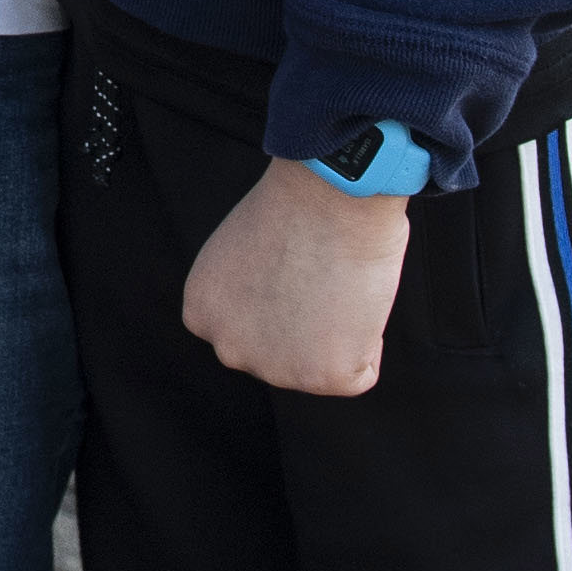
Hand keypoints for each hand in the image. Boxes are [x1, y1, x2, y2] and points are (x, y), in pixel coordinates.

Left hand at [180, 161, 412, 396]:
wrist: (331, 193)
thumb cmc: (297, 205)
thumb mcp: (238, 253)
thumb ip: (245, 290)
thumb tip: (274, 310)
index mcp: (201, 312)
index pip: (250, 329)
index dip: (283, 298)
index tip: (293, 268)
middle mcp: (228, 348)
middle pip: (283, 354)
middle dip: (306, 324)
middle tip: (318, 277)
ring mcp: (274, 369)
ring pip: (322, 365)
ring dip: (338, 332)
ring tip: (335, 282)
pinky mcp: (322, 377)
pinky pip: (360, 372)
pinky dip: (369, 340)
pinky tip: (355, 300)